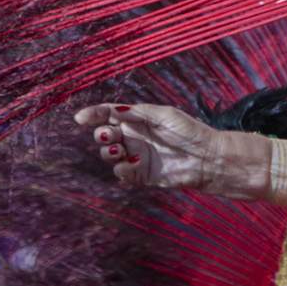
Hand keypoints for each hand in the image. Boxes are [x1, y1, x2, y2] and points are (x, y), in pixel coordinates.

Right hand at [71, 102, 217, 190]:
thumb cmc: (188, 130)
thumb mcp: (163, 114)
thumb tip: (112, 111)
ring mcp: (135, 155)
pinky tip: (133, 163)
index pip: (108, 114)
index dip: (93, 114)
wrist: (205, 157)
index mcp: (137, 119)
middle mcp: (133, 137)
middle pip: (104, 134)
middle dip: (101, 134)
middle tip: (110, 135)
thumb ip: (137, 113)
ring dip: (109, 151)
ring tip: (120, 149)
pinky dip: (122, 168)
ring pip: (108, 154)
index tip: (81, 118)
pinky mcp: (140, 174)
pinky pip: (121, 172)